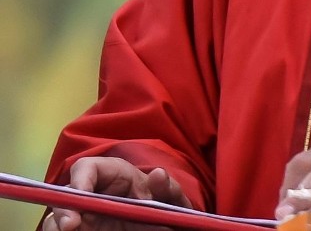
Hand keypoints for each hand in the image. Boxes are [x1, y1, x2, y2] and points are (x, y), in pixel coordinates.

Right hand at [43, 157, 190, 230]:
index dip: (80, 179)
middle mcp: (94, 195)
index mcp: (115, 175)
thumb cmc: (165, 208)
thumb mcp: (171, 198)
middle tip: (70, 227)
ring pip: (57, 220)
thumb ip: (168, 188)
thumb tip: (157, 175)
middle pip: (65, 195)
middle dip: (63, 210)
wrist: (164, 227)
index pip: (87, 167)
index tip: (82, 197)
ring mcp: (86, 218)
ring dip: (57, 226)